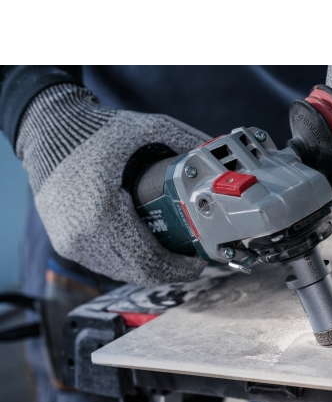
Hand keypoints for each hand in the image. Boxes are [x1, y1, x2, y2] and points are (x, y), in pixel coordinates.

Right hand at [16, 83, 209, 285]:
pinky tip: (148, 253)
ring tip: (173, 256)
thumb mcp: (146, 129)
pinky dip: (130, 263)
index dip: (179, 268)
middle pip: (140, 273)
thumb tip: (216, 157)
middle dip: (171, 271)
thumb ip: (184, 142)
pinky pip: (106, 264)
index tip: (198, 261)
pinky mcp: (66, 244)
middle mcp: (83, 236)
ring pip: (122, 273)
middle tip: (191, 261)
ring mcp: (72, 244)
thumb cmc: (95, 131)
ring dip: (151, 269)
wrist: (46, 128)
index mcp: (103, 213)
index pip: (150, 260)